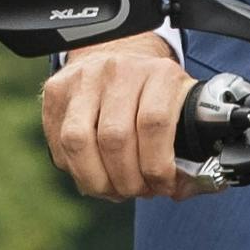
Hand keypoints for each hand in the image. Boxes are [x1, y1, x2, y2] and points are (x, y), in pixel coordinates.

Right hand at [42, 33, 197, 198]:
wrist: (118, 59)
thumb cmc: (154, 97)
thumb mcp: (183, 111)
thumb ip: (192, 151)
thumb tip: (183, 189)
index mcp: (159, 73)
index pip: (154, 124)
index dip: (157, 167)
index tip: (163, 185)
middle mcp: (119, 70)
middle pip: (115, 138)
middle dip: (127, 180)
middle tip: (137, 191)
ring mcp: (83, 78)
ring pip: (79, 142)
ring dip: (97, 180)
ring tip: (113, 190)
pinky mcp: (56, 90)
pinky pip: (59, 144)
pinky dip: (76, 170)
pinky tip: (94, 174)